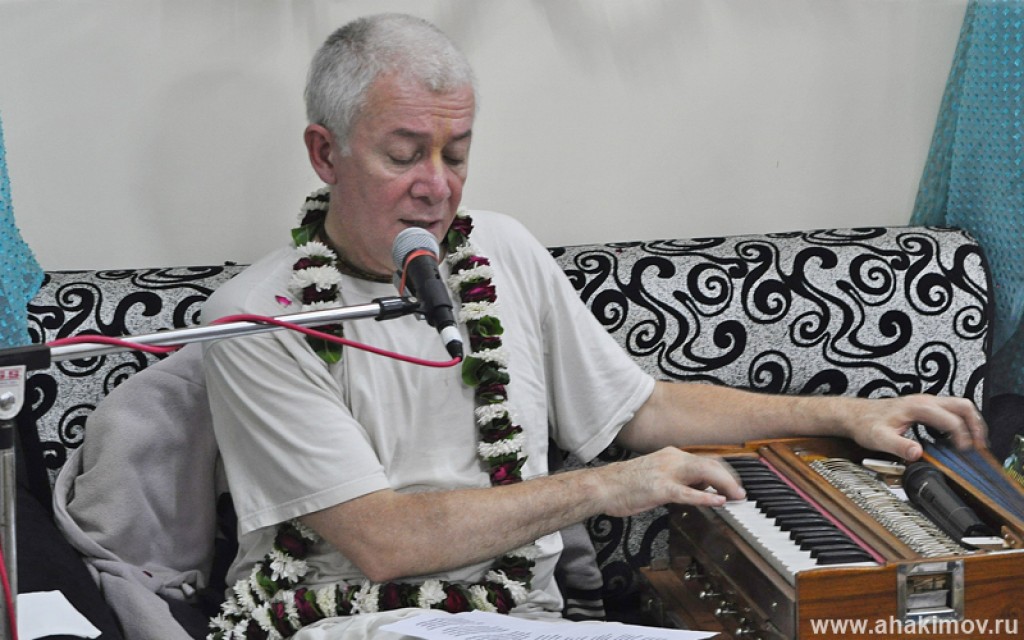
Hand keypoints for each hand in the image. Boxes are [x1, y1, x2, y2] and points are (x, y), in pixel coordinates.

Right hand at [596, 447, 745, 516]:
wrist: (602, 487)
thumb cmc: (626, 484)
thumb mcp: (657, 476)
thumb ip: (679, 479)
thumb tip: (701, 489)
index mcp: (671, 455)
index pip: (706, 459)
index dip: (725, 473)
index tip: (735, 485)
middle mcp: (671, 459)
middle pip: (710, 464)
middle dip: (730, 479)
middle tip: (742, 494)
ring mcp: (665, 472)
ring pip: (703, 473)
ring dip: (724, 485)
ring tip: (736, 497)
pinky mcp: (659, 488)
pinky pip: (687, 493)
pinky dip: (705, 497)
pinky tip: (718, 501)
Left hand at [838, 394, 987, 460]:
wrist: (855, 415)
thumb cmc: (866, 424)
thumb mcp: (879, 439)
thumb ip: (899, 446)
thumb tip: (918, 453)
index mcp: (917, 407)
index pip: (951, 420)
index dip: (962, 437)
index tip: (965, 452)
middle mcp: (924, 401)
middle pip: (962, 406)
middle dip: (976, 425)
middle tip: (980, 445)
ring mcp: (925, 402)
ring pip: (959, 405)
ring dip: (971, 421)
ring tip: (975, 441)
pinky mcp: (924, 406)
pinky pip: (951, 409)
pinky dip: (961, 420)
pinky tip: (959, 435)